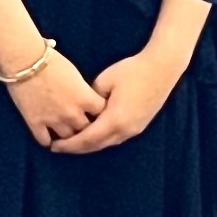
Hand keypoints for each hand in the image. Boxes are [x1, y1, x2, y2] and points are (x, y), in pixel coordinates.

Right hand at [0, 41, 104, 146]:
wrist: (25, 60)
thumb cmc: (51, 60)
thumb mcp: (75, 74)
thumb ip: (82, 91)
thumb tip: (83, 99)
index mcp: (84, 98)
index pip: (101, 113)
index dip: (99, 112)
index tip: (95, 111)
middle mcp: (72, 113)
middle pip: (86, 130)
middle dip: (85, 128)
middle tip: (81, 125)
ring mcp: (53, 120)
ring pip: (67, 139)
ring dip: (67, 136)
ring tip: (66, 135)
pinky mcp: (35, 122)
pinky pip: (44, 141)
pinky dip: (48, 141)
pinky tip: (48, 139)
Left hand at [57, 40, 189, 154]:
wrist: (162, 68)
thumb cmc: (133, 71)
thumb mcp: (105, 81)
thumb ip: (91, 98)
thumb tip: (82, 107)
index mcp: (115, 120)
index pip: (87, 139)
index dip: (69, 145)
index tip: (54, 146)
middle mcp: (125, 130)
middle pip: (96, 146)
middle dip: (76, 148)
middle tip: (58, 148)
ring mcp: (134, 129)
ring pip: (107, 143)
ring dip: (89, 145)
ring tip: (73, 143)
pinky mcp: (140, 125)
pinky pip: (116, 138)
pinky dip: (101, 139)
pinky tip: (93, 134)